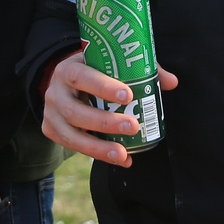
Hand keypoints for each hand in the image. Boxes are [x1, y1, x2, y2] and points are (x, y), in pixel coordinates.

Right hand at [41, 53, 179, 167]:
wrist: (65, 85)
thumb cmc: (94, 72)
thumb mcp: (109, 64)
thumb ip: (139, 69)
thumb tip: (171, 82)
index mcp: (68, 69)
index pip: (81, 76)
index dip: (102, 87)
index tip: (127, 96)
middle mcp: (55, 92)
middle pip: (75, 111)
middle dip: (105, 122)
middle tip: (134, 126)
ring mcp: (51, 114)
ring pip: (72, 135)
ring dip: (99, 147)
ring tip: (124, 154)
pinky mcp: (52, 131)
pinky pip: (74, 147)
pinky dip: (98, 155)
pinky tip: (121, 159)